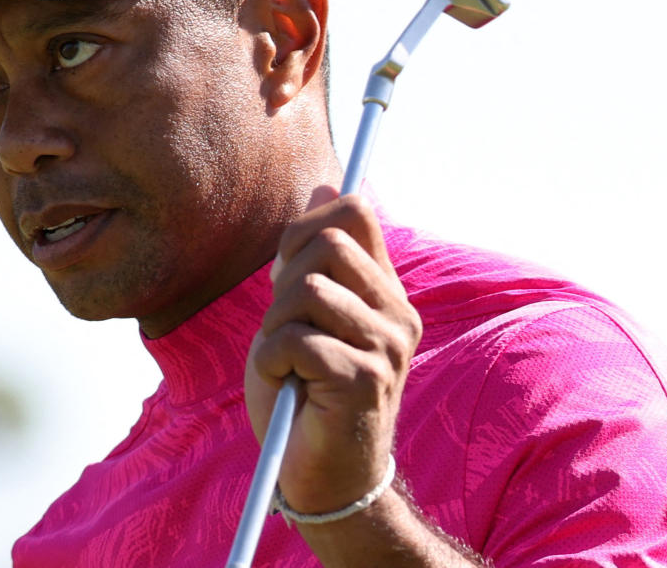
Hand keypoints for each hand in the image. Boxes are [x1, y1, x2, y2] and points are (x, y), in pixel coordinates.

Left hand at [245, 186, 421, 514]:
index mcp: (384, 291)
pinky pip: (296, 341)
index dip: (303, 229)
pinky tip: (285, 388)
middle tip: (284, 332)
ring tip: (287, 365)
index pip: (354, 211)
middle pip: (326, 242)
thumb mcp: (303, 316)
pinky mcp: (365, 379)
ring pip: (307, 291)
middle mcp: (396, 312)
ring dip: (274, 329)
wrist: (326, 481)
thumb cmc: (306, 397)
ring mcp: (386, 346)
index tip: (286, 275)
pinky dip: (270, 362)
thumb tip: (325, 184)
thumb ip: (314, 259)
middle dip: (283, 282)